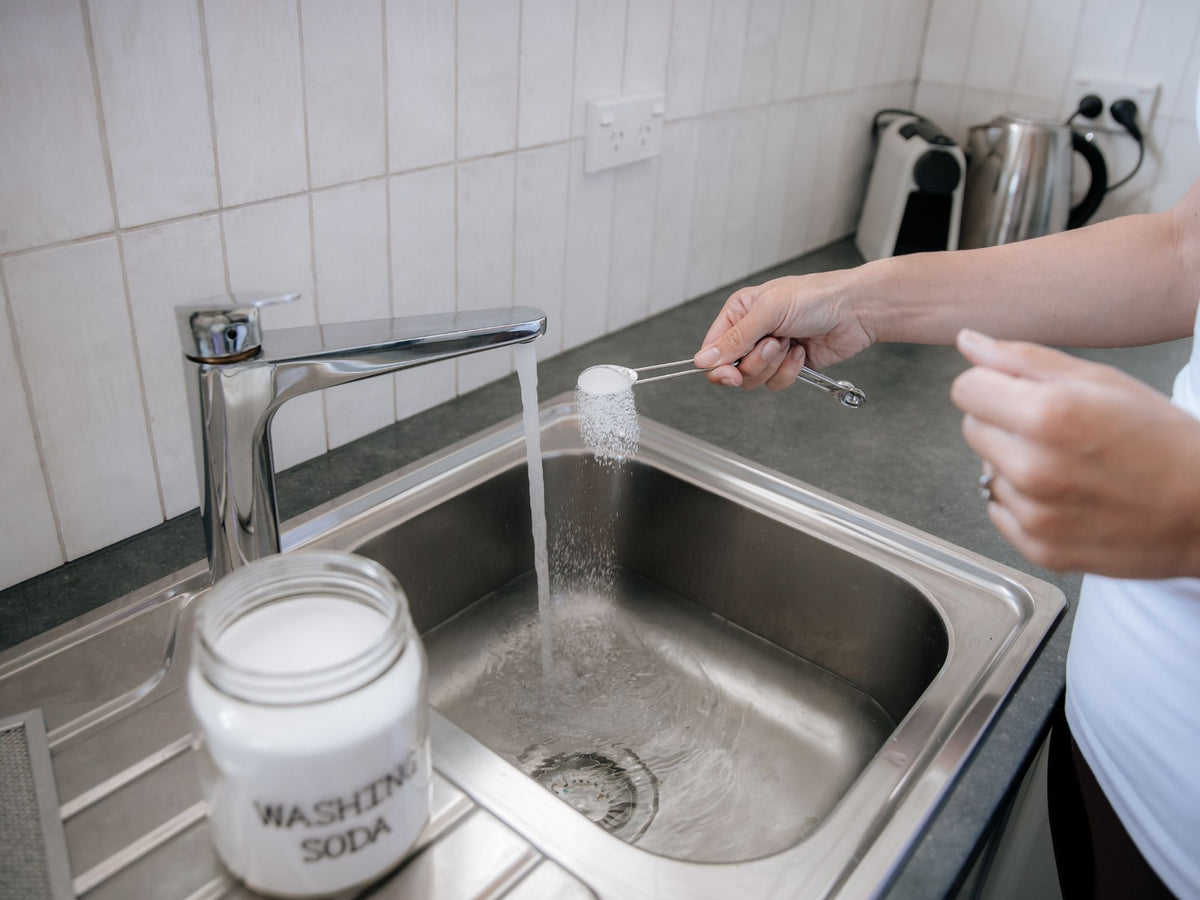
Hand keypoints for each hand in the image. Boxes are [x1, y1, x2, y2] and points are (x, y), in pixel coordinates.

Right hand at [692, 271, 874, 389]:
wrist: (854, 310)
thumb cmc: (815, 297)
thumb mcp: (769, 312)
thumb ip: (735, 339)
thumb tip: (703, 360)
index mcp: (739, 313)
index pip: (712, 349)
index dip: (718, 366)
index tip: (731, 374)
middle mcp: (751, 333)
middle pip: (732, 369)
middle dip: (756, 361)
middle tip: (774, 344)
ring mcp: (770, 352)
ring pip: (754, 379)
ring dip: (775, 365)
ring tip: (791, 343)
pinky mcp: (788, 367)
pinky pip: (776, 383)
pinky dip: (790, 371)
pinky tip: (802, 351)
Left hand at [952, 329, 1199, 577]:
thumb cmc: (1164, 441)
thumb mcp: (1102, 380)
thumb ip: (1023, 359)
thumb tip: (968, 342)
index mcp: (1046, 415)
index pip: (966, 389)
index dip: (992, 385)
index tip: (1018, 392)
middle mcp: (1032, 467)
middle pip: (972, 428)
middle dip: (1003, 422)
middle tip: (1057, 430)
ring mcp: (1034, 513)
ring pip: (986, 472)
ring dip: (1013, 465)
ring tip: (1070, 466)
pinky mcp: (1038, 547)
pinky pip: (1000, 512)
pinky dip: (1023, 503)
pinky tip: (1068, 496)